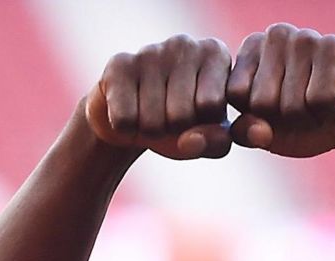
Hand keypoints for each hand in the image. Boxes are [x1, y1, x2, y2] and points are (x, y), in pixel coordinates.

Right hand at [84, 35, 234, 160]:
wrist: (130, 115)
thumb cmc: (179, 122)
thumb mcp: (207, 136)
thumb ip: (216, 142)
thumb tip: (192, 142)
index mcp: (215, 53)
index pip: (211, 106)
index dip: (200, 124)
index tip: (195, 113)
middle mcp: (184, 43)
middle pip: (181, 115)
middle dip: (172, 130)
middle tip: (167, 117)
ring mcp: (149, 51)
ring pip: (152, 121)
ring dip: (149, 130)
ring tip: (148, 114)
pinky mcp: (118, 65)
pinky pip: (124, 119)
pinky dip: (125, 128)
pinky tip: (128, 110)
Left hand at [226, 24, 334, 158]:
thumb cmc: (305, 122)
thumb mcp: (267, 134)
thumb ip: (247, 133)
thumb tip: (257, 131)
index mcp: (250, 50)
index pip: (234, 95)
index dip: (257, 116)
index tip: (276, 108)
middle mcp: (275, 35)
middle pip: (262, 101)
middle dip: (284, 118)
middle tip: (303, 106)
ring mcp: (305, 37)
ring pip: (290, 104)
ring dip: (308, 116)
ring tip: (319, 100)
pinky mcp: (334, 47)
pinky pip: (319, 100)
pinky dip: (329, 111)